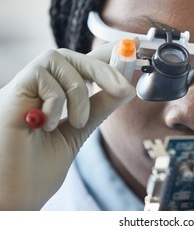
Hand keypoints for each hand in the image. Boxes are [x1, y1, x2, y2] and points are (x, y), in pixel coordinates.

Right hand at [0, 42, 134, 209]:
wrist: (9, 197)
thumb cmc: (35, 170)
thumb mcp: (78, 132)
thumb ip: (98, 108)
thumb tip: (125, 88)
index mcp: (51, 96)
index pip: (81, 64)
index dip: (105, 52)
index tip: (131, 46)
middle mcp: (36, 88)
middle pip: (74, 57)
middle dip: (104, 69)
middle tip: (124, 88)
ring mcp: (23, 88)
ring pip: (61, 61)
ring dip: (79, 92)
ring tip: (77, 122)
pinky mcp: (12, 91)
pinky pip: (44, 75)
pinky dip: (58, 99)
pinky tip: (48, 124)